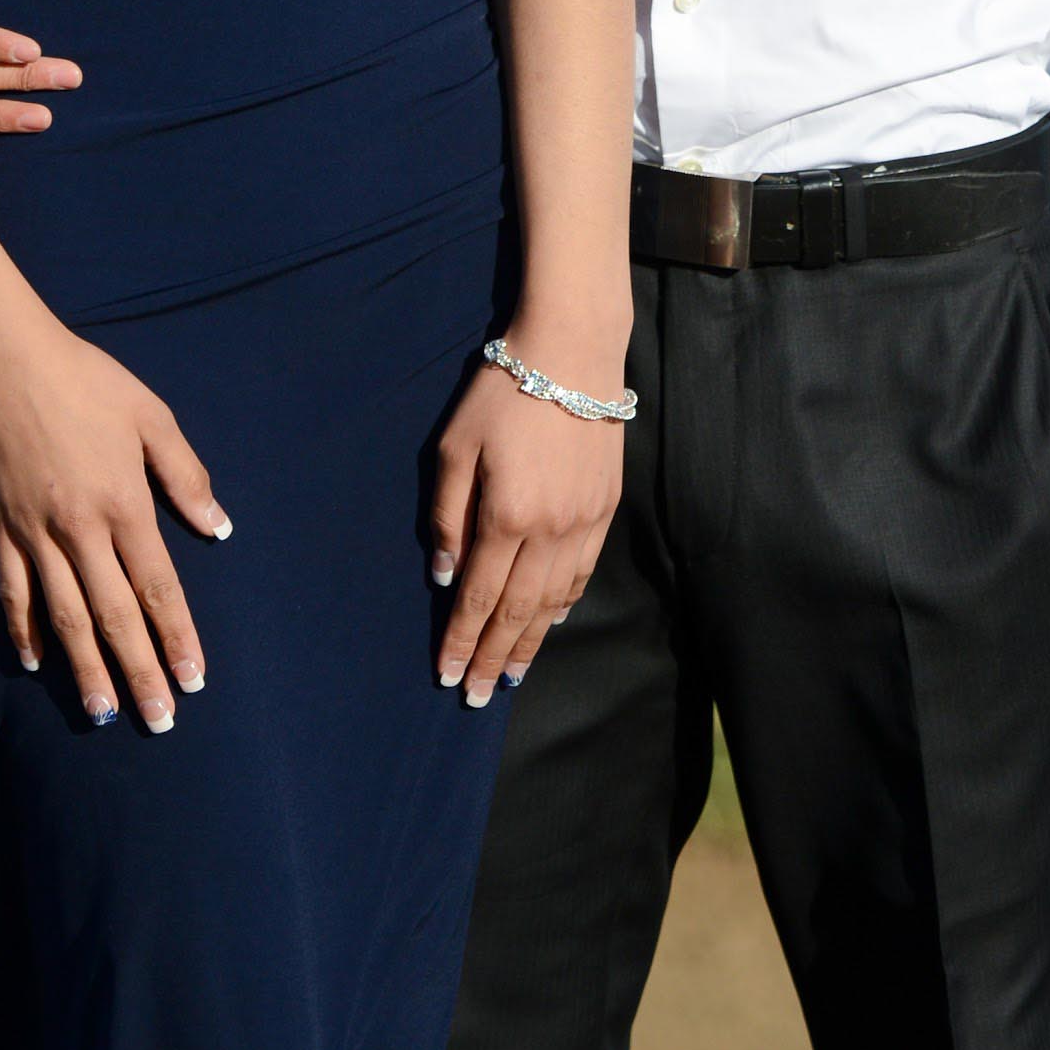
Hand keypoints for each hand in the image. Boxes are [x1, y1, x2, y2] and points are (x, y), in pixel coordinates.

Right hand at [0, 300, 228, 728]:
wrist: (4, 361)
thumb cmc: (87, 380)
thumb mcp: (152, 416)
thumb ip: (186, 477)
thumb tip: (218, 529)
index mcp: (124, 503)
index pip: (158, 588)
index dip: (177, 637)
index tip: (193, 678)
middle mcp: (79, 529)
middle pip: (114, 616)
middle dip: (139, 672)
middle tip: (159, 720)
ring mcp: (34, 533)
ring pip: (63, 617)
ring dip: (84, 668)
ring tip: (102, 712)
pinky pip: (12, 592)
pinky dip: (23, 631)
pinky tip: (36, 662)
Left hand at [425, 361, 624, 707]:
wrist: (572, 353)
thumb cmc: (502, 392)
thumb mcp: (454, 446)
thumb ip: (446, 515)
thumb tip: (444, 575)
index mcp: (506, 515)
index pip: (478, 596)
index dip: (462, 640)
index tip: (448, 675)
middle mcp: (550, 529)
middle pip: (517, 611)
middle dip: (494, 657)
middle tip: (476, 696)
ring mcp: (584, 522)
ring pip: (555, 600)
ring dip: (531, 641)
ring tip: (512, 674)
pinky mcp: (606, 509)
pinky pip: (583, 572)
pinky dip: (565, 605)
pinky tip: (551, 622)